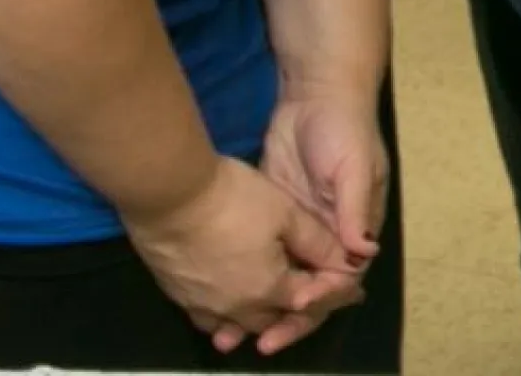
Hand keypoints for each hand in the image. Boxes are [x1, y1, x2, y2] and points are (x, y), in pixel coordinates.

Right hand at [122, 154, 362, 354]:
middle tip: (312, 297)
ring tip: (271, 309)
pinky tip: (228, 305)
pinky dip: (224, 316)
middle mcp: (236, 308)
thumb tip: (348, 262)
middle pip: (273, 319)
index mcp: (269, 289)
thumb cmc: (235, 200)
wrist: (168, 196)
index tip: (352, 290)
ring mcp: (202, 305)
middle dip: (295, 311)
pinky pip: (208, 317)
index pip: (309, 300)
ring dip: (257, 320)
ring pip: (238, 324)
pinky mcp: (176, 295)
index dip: (332, 292)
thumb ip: (317, 243)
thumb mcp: (286, 214)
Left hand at [252, 88, 386, 352]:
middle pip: (308, 289)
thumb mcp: (354, 168)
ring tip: (229, 338)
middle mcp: (325, 235)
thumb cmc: (344, 130)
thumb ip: (355, 209)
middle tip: (261, 343)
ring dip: (258, 310)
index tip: (296, 311)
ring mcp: (295, 228)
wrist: (315, 93)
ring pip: (279, 281)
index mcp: (352, 227)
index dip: (321, 300)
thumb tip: (364, 252)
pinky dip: (241, 284)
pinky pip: (257, 260)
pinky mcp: (269, 217)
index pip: (340, 277)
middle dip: (286, 319)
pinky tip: (217, 304)